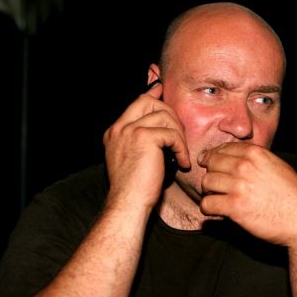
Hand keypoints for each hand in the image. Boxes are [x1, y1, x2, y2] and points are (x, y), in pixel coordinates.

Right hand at [103, 83, 190, 211]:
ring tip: (181, 154)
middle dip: (170, 115)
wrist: (129, 203)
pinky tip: (182, 162)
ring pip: (164, 116)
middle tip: (179, 136)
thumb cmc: (136, 188)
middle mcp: (119, 128)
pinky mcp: (143, 137)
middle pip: (149, 102)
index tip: (163, 93)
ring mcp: (129, 131)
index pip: (137, 103)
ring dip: (179, 134)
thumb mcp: (136, 158)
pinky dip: (181, 148)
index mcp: (115, 132)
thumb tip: (161, 124)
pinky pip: (172, 134)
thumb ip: (144, 139)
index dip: (153, 97)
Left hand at [198, 143, 296, 247]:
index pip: (222, 148)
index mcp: (255, 154)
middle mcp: (245, 166)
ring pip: (206, 183)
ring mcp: (238, 186)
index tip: (209, 163)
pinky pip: (207, 204)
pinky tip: (215, 210)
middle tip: (214, 184)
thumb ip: (256, 159)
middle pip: (211, 164)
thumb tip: (236, 158)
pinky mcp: (234, 207)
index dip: (213, 156)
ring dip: (208, 191)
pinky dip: (208, 208)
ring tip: (216, 198)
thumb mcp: (277, 166)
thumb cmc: (293, 195)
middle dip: (210, 173)